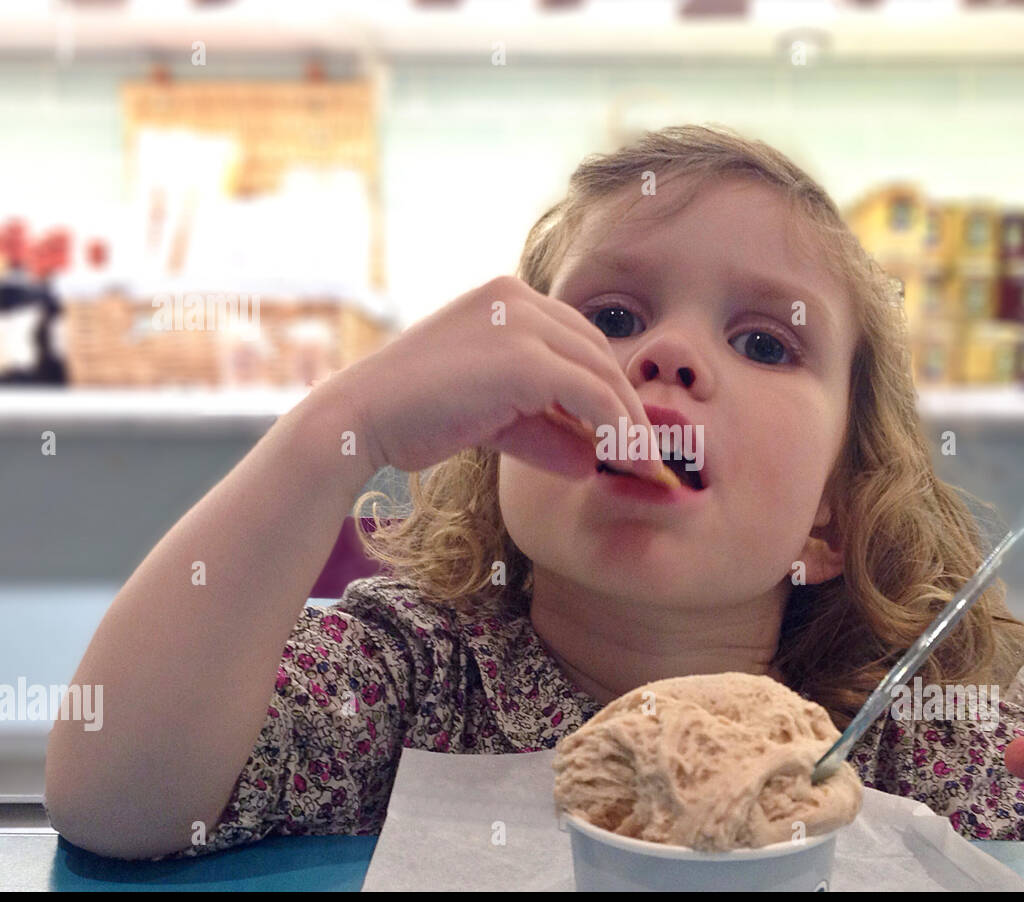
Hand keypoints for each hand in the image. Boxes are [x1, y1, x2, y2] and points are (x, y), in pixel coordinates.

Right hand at [312, 275, 664, 481]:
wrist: (358, 420)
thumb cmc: (415, 418)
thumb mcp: (493, 419)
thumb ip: (544, 429)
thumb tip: (592, 460)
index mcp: (505, 297)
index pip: (579, 341)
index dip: (610, 390)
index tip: (632, 435)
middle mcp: (516, 297)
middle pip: (599, 354)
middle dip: (629, 409)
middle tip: (651, 457)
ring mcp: (520, 322)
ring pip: (604, 374)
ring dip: (632, 425)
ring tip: (647, 469)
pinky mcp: (524, 358)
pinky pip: (594, 396)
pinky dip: (621, 431)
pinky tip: (631, 463)